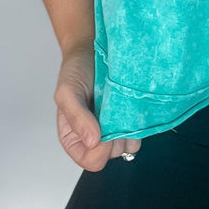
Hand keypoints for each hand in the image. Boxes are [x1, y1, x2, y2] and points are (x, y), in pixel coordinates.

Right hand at [54, 44, 141, 171]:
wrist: (94, 47)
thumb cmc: (76, 70)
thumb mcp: (67, 92)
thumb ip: (76, 117)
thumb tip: (92, 142)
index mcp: (74, 138)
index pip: (91, 161)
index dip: (100, 151)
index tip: (104, 131)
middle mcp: (96, 137)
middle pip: (113, 155)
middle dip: (116, 137)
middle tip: (111, 111)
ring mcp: (115, 127)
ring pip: (129, 145)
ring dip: (129, 129)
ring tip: (120, 105)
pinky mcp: (131, 117)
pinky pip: (141, 130)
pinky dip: (139, 120)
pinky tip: (130, 103)